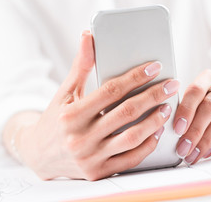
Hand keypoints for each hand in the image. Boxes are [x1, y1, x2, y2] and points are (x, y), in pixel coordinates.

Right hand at [18, 31, 179, 179]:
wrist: (38, 155)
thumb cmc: (55, 119)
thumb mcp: (64, 92)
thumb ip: (81, 66)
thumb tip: (89, 36)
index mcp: (71, 115)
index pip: (111, 91)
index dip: (135, 77)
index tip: (155, 67)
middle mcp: (80, 138)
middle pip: (126, 113)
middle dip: (153, 96)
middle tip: (172, 84)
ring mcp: (90, 158)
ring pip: (132, 138)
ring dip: (155, 121)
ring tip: (167, 107)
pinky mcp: (98, 173)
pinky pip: (130, 160)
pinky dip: (147, 146)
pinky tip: (157, 131)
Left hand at [173, 70, 210, 164]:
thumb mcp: (202, 100)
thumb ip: (189, 109)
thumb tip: (168, 130)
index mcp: (209, 76)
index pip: (195, 90)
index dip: (185, 110)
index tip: (176, 129)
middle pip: (209, 106)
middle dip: (194, 130)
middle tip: (182, 148)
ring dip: (205, 141)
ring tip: (193, 154)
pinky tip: (208, 152)